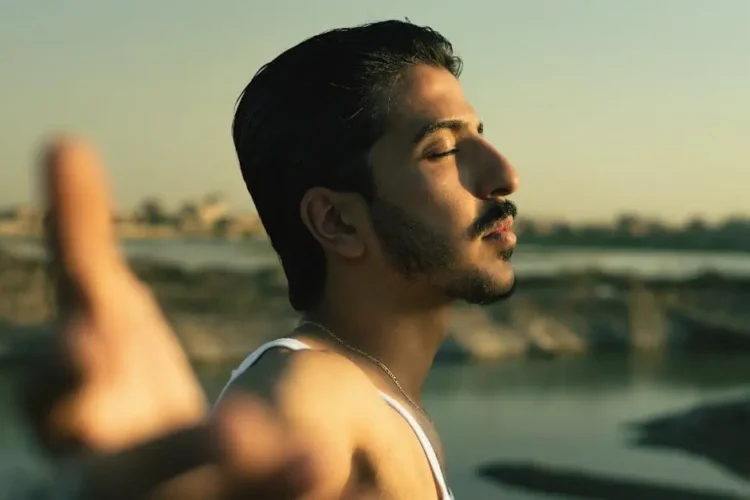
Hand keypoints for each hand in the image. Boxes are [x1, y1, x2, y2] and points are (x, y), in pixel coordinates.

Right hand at [20, 137, 313, 498]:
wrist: (160, 457)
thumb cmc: (118, 374)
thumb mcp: (102, 307)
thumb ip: (80, 236)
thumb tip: (64, 140)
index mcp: (79, 413)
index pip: (58, 403)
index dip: (63, 380)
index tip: (89, 345)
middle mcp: (123, 470)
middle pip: (142, 473)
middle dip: (178, 451)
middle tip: (236, 431)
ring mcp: (186, 496)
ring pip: (217, 498)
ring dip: (264, 482)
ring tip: (317, 460)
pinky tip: (363, 491)